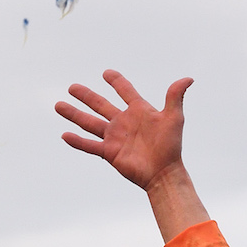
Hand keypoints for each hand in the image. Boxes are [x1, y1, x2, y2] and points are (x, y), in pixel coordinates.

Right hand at [55, 70, 193, 192]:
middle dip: (86, 96)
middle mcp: (124, 122)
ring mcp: (115, 137)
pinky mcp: (109, 152)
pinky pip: (90, 145)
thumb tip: (188, 79)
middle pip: (100, 104)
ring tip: (58, 105)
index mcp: (138, 111)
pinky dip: (77, 141)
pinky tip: (64, 135)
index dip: (116, 81)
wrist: (163, 173)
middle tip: (72, 87)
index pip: (125, 91)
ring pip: (90, 123)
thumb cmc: (170, 146)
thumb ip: (175, 97)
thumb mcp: (173, 118)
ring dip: (74, 114)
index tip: (107, 73)